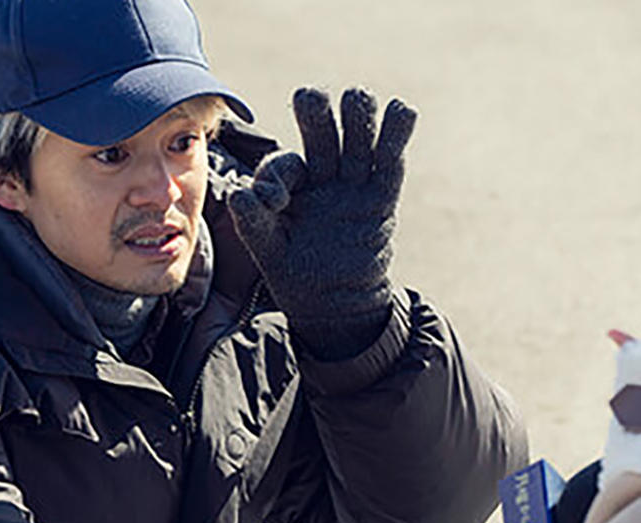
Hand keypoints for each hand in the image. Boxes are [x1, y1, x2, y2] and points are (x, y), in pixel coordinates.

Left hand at [226, 87, 415, 359]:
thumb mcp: (268, 252)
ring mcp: (354, 186)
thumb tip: (238, 194)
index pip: (285, 164)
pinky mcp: (381, 201)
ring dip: (357, 117)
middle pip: (322, 136)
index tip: (274, 200)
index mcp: (291, 185)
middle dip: (316, 116)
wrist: (334, 307)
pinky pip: (390, 164)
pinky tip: (402, 110)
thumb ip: (253, 223)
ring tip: (356, 97)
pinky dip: (396, 135)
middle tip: (310, 97)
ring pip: (358, 141)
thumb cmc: (296, 276)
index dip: (278, 174)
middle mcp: (323, 178)